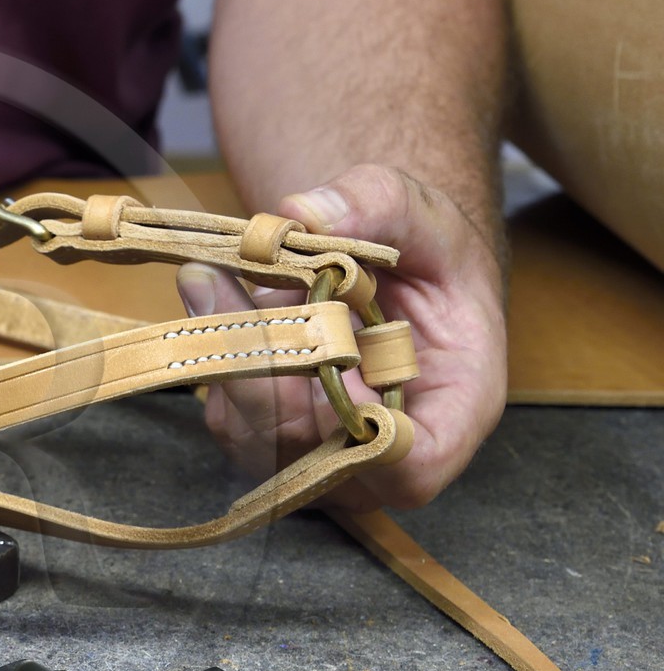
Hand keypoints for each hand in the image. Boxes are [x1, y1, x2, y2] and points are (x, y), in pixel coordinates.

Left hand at [177, 164, 507, 510]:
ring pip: (257, 437)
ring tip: (215, 278)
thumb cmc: (428, 254)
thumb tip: (303, 215)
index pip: (412, 468)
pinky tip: (219, 297)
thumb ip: (377, 203)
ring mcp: (323, 451)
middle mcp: (386, 452)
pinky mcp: (269, 436)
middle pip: (311, 452)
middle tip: (220, 285)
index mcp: (454, 408)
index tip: (328, 368)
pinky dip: (217, 356)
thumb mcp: (423, 212)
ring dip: (229, 355)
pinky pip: (230, 415)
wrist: (391, 268)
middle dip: (263, 368)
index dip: (362, 439)